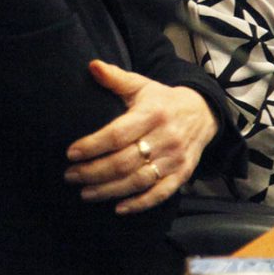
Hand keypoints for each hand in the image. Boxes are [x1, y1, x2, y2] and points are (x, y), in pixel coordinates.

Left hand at [64, 60, 217, 213]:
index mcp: (152, 114)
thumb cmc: (162, 100)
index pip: (117, 134)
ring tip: (85, 193)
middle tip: (70, 176)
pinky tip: (118, 208)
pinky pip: (160, 194)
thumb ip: (116, 78)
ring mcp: (175, 159)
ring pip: (138, 180)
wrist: (203, 113)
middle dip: (94, 172)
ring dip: (109, 190)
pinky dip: (139, 204)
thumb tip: (92, 66)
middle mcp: (165, 138)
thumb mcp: (141, 85)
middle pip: (124, 161)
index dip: (93, 146)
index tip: (70, 153)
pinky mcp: (182, 174)